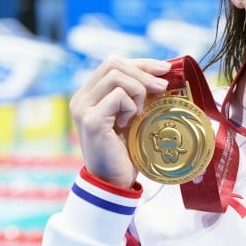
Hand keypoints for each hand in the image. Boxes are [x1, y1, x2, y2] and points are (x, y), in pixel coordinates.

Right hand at [69, 56, 171, 186]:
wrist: (114, 182)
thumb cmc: (126, 151)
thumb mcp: (133, 116)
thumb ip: (138, 95)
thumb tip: (162, 73)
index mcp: (89, 95)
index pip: (113, 63)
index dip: (141, 63)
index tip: (164, 69)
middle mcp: (81, 99)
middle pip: (114, 63)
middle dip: (144, 72)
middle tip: (163, 88)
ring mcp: (83, 108)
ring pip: (117, 76)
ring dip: (138, 91)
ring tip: (140, 113)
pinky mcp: (92, 120)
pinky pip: (119, 97)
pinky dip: (132, 107)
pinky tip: (129, 124)